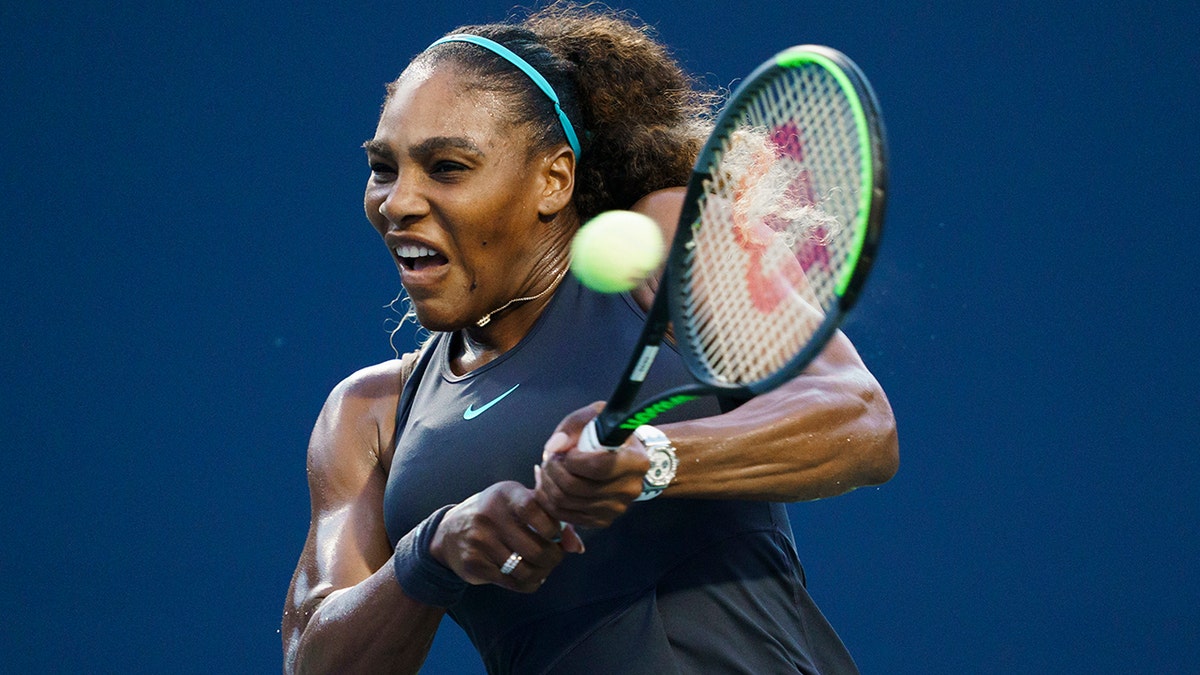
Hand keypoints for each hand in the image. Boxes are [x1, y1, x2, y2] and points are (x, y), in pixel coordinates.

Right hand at [430, 482, 583, 592]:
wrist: (449, 532)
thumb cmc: (496, 514)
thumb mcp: (518, 504)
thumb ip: (550, 517)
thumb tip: (576, 546)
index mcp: (505, 495)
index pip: (535, 509)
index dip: (553, 526)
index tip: (554, 533)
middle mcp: (489, 516)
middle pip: (536, 549)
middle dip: (554, 557)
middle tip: (555, 556)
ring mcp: (479, 541)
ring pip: (526, 570)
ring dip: (542, 573)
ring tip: (543, 567)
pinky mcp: (474, 564)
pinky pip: (512, 582)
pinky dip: (528, 583)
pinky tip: (529, 576)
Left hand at [534, 403, 650, 528]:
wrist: (626, 458)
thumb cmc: (609, 435)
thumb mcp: (597, 417)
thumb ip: (574, 425)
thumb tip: (554, 446)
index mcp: (635, 461)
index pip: (597, 466)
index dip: (572, 460)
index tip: (567, 451)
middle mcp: (629, 489)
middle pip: (576, 488)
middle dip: (553, 471)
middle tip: (549, 459)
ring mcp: (616, 508)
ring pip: (566, 503)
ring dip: (547, 484)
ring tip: (547, 470)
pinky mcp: (602, 520)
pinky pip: (565, 516)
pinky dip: (549, 500)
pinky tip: (548, 484)